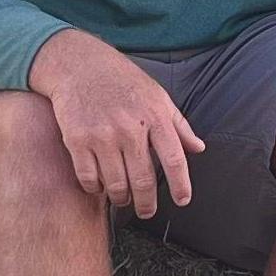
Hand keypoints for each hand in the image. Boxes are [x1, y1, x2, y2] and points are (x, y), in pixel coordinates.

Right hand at [29, 30, 205, 219]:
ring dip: (121, 198)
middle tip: (147, 211)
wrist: (80, 65)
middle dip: (147, 204)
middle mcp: (130, 128)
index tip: (182, 200)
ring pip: (115, 185)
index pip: (174, 160)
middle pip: (143, 180)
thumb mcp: (157, 96)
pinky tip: (100, 186)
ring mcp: (102, 135)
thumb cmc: (123, 81)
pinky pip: (89, 179)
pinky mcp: (77, 140)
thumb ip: (178, 125)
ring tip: (123, 198)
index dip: (180, 185)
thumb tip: (199, 149)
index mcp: (155, 116)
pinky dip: (95, 189)